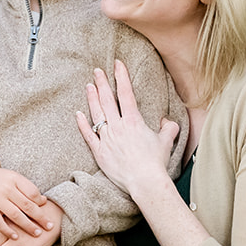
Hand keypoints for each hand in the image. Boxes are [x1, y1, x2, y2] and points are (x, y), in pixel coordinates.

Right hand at [0, 163, 53, 236]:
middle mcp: (6, 189)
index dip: (41, 202)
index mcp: (15, 179)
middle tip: (50, 226)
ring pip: (15, 215)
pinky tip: (16, 236)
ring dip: (27, 226)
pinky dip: (7, 230)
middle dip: (40, 217)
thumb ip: (27, 188)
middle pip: (27, 205)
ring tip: (37, 233)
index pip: (32, 192)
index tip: (48, 211)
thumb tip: (43, 200)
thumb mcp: (13, 178)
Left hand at [77, 61, 179, 202]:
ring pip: (96, 114)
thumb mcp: (165, 141)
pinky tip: (78, 114)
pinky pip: (88, 135)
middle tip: (97, 71)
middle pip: (107, 99)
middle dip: (102, 83)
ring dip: (91, 98)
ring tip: (88, 86)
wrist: (145, 181)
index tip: (117, 64)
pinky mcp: (99, 152)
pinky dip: (82, 124)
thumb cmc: (156, 162)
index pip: (126, 93)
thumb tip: (167, 121)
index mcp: (133, 121)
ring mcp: (106, 139)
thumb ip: (168, 128)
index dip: (121, 77)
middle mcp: (117, 127)